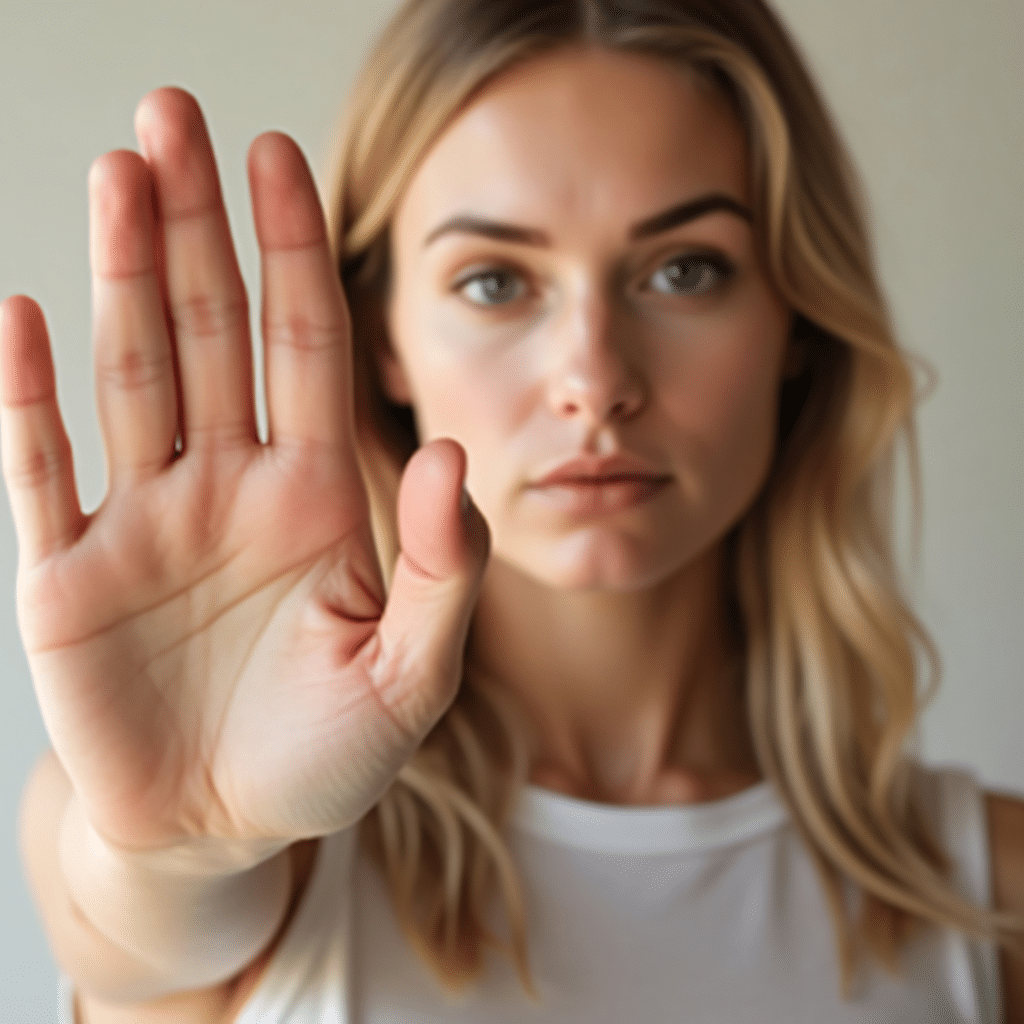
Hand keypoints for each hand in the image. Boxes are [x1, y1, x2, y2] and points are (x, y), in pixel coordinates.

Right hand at [0, 88, 488, 861]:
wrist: (225, 828)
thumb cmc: (328, 755)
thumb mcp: (413, 674)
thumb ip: (443, 569)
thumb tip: (451, 451)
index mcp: (316, 497)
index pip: (305, 347)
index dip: (293, 252)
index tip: (279, 153)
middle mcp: (229, 485)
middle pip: (213, 328)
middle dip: (198, 224)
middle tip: (177, 113)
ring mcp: (144, 520)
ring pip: (132, 369)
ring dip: (124, 274)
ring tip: (120, 172)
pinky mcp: (67, 574)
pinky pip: (42, 466)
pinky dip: (28, 394)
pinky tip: (23, 313)